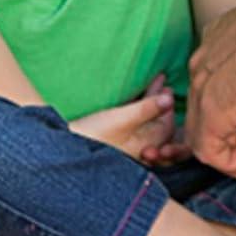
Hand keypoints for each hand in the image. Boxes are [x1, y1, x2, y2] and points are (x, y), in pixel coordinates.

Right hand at [70, 75, 187, 164]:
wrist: (65, 154)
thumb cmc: (93, 136)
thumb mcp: (121, 119)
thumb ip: (147, 108)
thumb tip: (170, 99)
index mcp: (148, 144)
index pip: (166, 123)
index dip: (165, 100)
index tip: (163, 81)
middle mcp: (141, 150)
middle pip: (156, 125)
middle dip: (158, 104)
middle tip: (159, 84)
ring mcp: (128, 149)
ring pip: (144, 128)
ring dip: (147, 109)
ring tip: (146, 92)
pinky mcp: (114, 146)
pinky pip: (132, 130)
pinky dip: (135, 116)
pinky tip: (129, 108)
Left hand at [186, 0, 235, 182]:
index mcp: (218, 38)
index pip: (209, 83)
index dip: (228, 110)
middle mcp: (202, 60)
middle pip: (199, 110)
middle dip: (224, 137)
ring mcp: (203, 85)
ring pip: (200, 132)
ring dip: (229, 156)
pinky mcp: (212, 110)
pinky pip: (208, 150)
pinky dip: (232, 165)